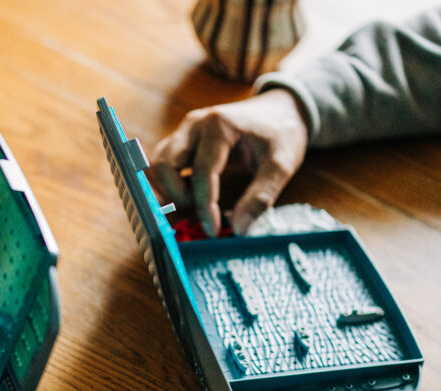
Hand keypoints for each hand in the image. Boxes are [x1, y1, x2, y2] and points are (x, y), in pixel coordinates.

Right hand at [150, 88, 307, 235]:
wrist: (281, 110)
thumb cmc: (282, 134)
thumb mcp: (281, 166)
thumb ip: (260, 197)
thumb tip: (237, 229)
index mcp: (219, 126)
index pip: (202, 173)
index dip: (205, 207)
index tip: (213, 231)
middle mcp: (195, 125)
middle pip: (163, 164)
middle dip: (178, 195)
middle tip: (202, 209)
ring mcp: (185, 131)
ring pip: (157, 164)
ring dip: (170, 190)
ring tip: (198, 200)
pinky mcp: (182, 140)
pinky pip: (164, 164)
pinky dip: (171, 183)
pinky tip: (194, 192)